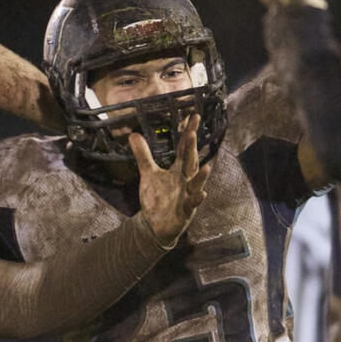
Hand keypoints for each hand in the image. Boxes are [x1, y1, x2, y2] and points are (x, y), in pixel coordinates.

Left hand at [133, 113, 210, 245]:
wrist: (156, 224)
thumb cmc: (158, 198)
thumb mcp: (148, 174)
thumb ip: (143, 155)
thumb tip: (133, 134)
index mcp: (178, 170)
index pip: (184, 148)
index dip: (187, 133)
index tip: (192, 116)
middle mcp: (186, 180)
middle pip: (190, 162)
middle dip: (192, 149)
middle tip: (193, 133)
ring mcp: (188, 195)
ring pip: (196, 183)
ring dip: (202, 176)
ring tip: (207, 165)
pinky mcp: (186, 210)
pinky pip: (193, 204)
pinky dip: (197, 199)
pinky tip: (202, 194)